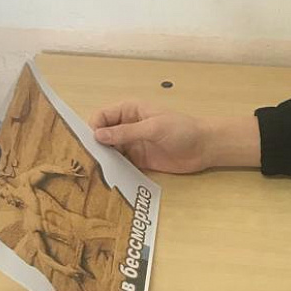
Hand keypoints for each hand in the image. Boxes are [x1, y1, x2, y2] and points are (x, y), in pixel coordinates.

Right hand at [89, 102, 260, 172]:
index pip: (101, 117)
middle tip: (85, 162)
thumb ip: (126, 132)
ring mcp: (133, 144)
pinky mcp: (139, 161)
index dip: (92, 128)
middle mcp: (127, 127)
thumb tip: (98, 135)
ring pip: (110, 152)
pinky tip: (108, 179)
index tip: (88, 143)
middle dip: (94, 146)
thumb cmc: (182, 130)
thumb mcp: (153, 128)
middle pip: (102, 135)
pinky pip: (122, 165)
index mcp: (129, 111)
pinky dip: (115, 170)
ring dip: (103, 160)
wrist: (205, 147)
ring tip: (93, 173)